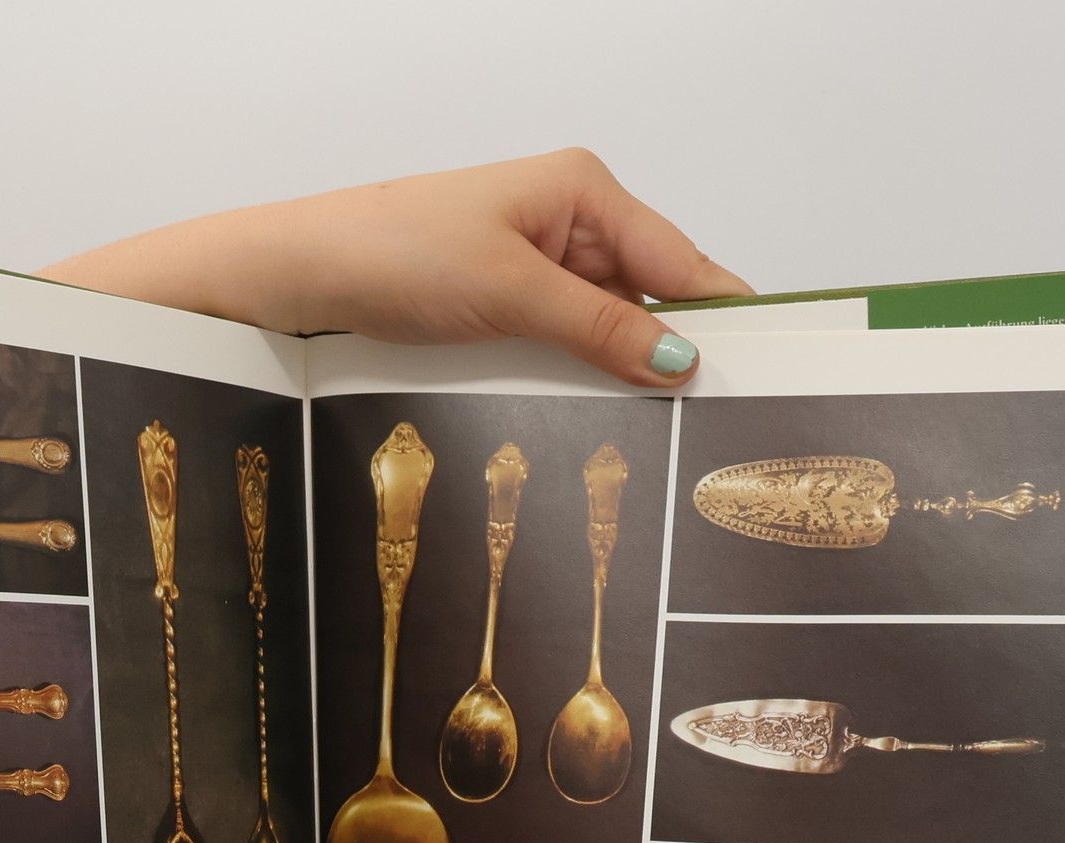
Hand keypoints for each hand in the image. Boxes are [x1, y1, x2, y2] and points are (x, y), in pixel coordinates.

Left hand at [50, 148, 753, 387]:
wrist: (303, 274)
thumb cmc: (397, 252)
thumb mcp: (514, 294)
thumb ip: (603, 328)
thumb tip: (680, 360)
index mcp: (585, 191)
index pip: (681, 260)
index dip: (721, 318)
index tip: (760, 372)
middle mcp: (570, 222)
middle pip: (650, 297)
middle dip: (671, 356)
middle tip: (705, 421)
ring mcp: (538, 265)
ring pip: (607, 331)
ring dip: (620, 376)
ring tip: (652, 430)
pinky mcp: (507, 305)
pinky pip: (565, 347)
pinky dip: (578, 380)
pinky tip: (592, 416)